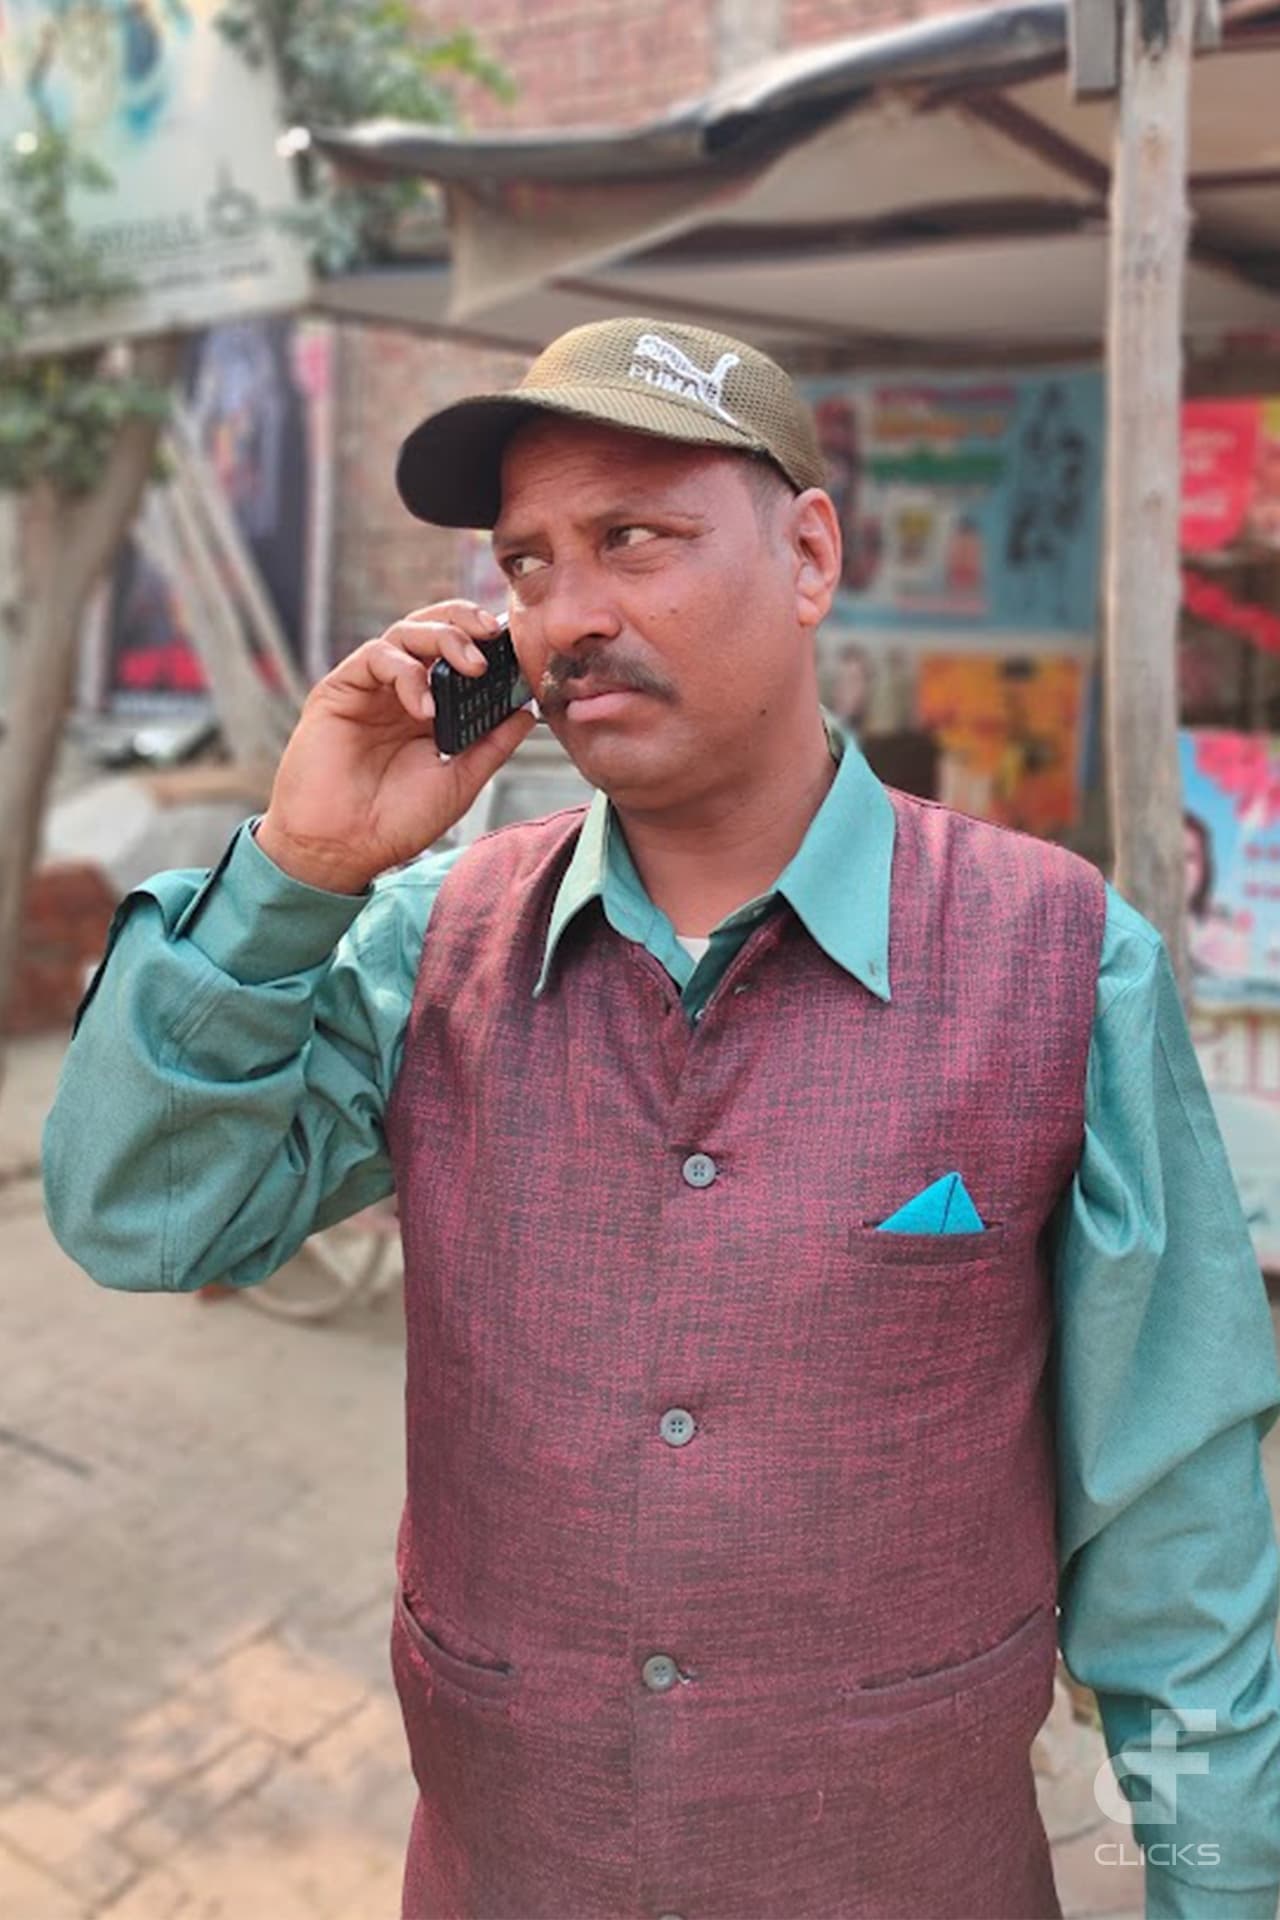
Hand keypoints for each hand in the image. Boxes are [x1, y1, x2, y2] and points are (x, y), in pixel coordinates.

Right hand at [255, 601, 535, 893]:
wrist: (345, 849)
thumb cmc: (396, 822)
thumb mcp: (460, 781)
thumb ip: (492, 745)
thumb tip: (527, 712)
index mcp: (432, 708)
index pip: (460, 654)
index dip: (488, 643)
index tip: (519, 646)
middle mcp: (401, 691)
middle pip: (434, 628)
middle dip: (467, 622)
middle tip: (493, 637)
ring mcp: (371, 688)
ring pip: (406, 632)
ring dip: (444, 638)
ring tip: (471, 668)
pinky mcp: (340, 690)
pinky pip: (376, 657)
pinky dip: (406, 672)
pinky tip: (424, 708)